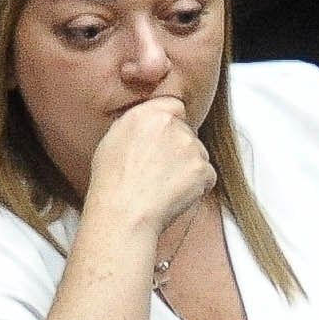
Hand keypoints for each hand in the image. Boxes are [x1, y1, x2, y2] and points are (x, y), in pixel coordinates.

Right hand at [81, 92, 217, 254]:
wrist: (124, 213)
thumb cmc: (112, 183)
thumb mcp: (112, 140)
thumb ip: (136, 125)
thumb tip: (147, 125)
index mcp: (149, 113)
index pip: (174, 106)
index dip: (170, 123)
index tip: (163, 137)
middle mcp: (173, 125)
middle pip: (186, 132)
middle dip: (178, 148)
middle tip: (157, 169)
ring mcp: (191, 147)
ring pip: (197, 154)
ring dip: (187, 168)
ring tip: (162, 185)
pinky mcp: (203, 169)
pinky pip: (206, 176)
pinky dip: (196, 186)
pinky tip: (173, 194)